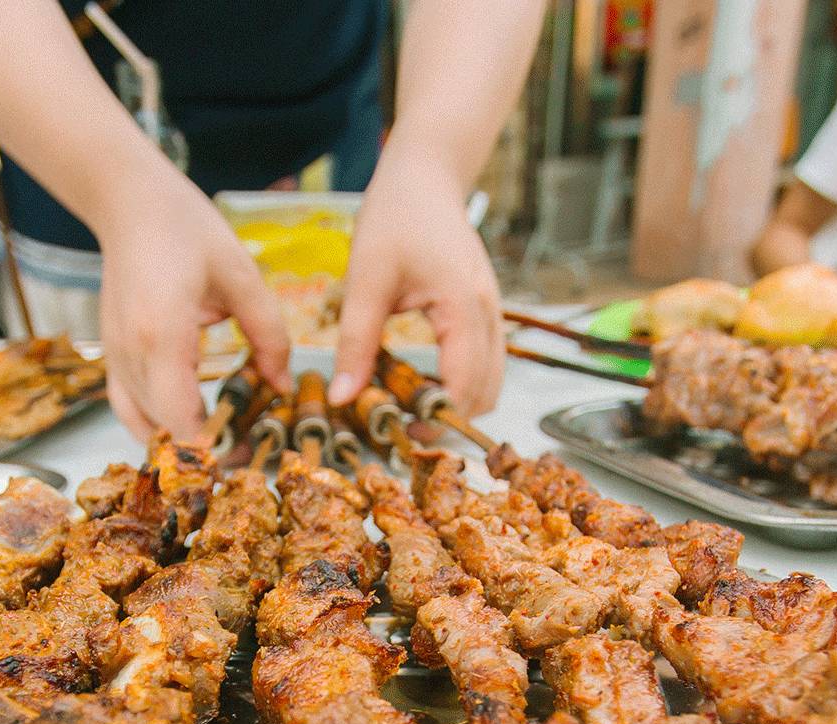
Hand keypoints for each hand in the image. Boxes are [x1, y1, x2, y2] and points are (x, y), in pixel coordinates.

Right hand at [94, 165, 289, 439]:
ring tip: (221, 439)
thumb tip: (282, 386)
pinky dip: (155, 423)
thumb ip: (269, 336)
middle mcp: (131, 354)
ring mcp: (114, 357)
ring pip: (143, 426)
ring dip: (179, 439)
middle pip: (163, 431)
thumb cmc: (186, 229)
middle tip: (245, 451)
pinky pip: (127, 408)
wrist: (129, 204)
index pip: (181, 421)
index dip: (212, 449)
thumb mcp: (242, 277)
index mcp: (164, 336)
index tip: (247, 456)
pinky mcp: (110, 355)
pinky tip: (186, 420)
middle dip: (204, 450)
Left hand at [330, 151, 502, 415]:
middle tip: (402, 428)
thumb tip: (344, 398)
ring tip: (410, 408)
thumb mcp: (365, 279)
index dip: (436, 419)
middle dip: (449, 418)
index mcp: (462, 306)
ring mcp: (493, 311)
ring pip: (492, 381)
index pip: (463, 386)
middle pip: (486, 393)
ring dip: (458, 402)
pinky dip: (462, 382)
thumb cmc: (395, 217)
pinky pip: (486, 361)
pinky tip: (423, 382)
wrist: (426, 176)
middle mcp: (489, 313)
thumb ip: (356, 342)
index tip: (401, 435)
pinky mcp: (485, 309)